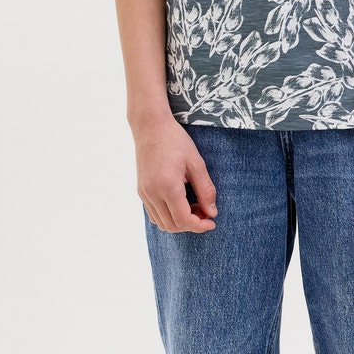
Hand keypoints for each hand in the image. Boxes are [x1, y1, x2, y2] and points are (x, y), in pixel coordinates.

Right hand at [132, 115, 217, 232]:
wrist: (151, 127)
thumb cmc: (176, 141)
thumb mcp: (196, 164)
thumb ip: (206, 190)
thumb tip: (212, 213)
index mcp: (167, 186)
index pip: (183, 220)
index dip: (200, 226)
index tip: (212, 222)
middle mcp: (152, 193)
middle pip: (172, 225)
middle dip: (191, 225)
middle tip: (206, 212)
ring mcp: (144, 193)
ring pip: (162, 223)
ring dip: (179, 222)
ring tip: (194, 206)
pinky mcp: (141, 191)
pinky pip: (154, 214)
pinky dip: (168, 216)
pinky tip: (181, 203)